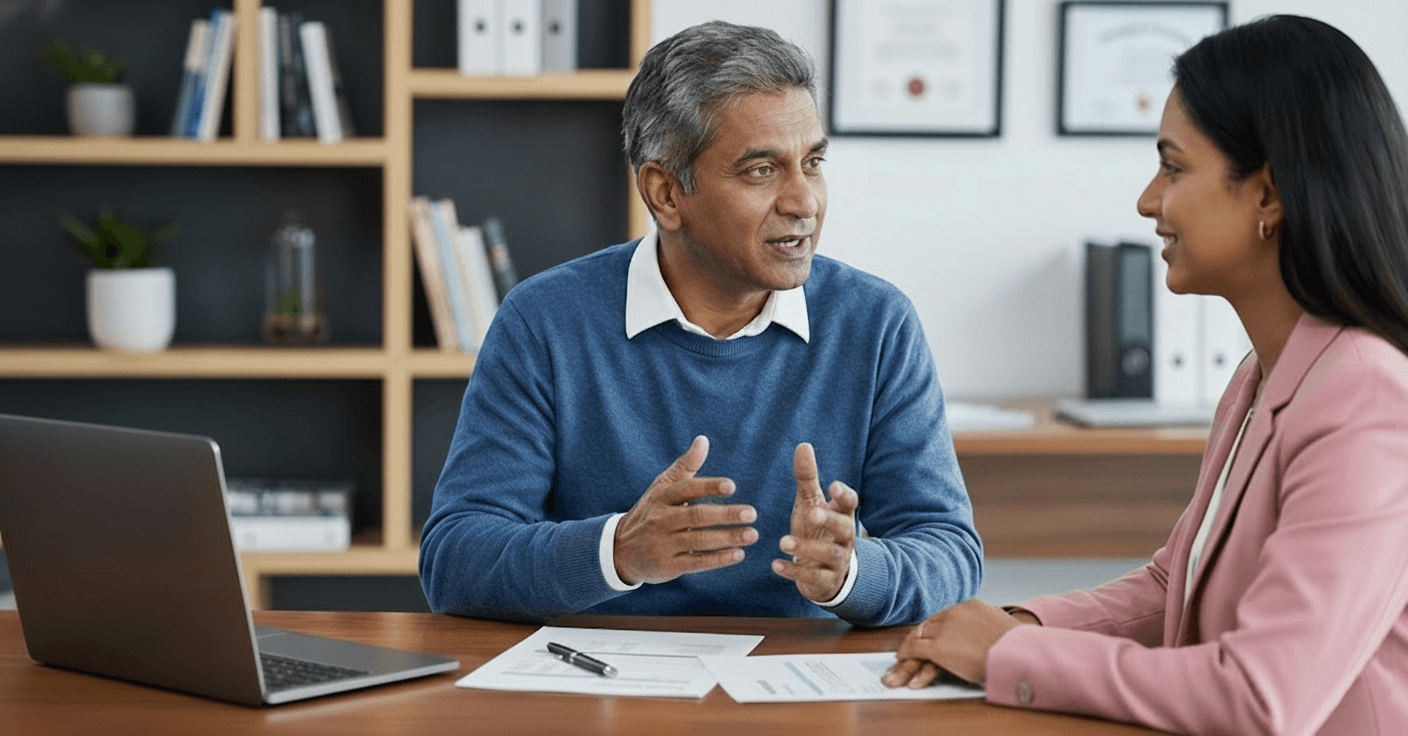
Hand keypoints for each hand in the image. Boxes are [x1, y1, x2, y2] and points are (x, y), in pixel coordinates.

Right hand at [613, 436, 757, 585]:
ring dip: (727, 538)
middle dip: (725, 515)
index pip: (687, 490)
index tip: (731, 486)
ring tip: (752, 534)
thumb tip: (703, 440)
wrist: (620, 549)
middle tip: (752, 513)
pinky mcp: (668, 566)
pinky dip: (718, 559)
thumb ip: (685, 466)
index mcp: (662, 497)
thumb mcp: (662, 487)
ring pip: (699, 540)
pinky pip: (696, 562)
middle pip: (696, 516)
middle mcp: (662, 520)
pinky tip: (739, 555)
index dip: (709, 487)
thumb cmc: (651, 512)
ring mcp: (664, 544)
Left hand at [771, 442, 858, 602]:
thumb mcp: (810, 503)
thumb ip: (807, 477)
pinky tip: (775, 564)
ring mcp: (837, 561)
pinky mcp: (825, 581)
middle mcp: (844, 538)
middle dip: (829, 520)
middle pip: (844, 528)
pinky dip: (794, 571)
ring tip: (782, 541)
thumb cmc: (817, 529)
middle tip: (811, 513)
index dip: (844, 495)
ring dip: (807, 548)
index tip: (832, 486)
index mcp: (842, 516)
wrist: (825, 572)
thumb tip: (803, 445)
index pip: (850, 503)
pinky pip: (813, 577)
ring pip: (829, 555)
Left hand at [881, 600, 1032, 687]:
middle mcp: (955, 614)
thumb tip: (991, 638)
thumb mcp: (1002, 629)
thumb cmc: (1018, 647)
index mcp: (970, 606)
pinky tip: (901, 660)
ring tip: (901, 657)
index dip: (933, 628)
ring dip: (908, 649)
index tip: (927, 635)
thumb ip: (989, 629)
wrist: (1019, 653)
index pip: (944, 616)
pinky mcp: (939, 647)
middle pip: (928, 625)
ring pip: (918, 637)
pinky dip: (906, 655)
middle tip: (908, 647)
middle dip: (918, 637)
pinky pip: (915, 650)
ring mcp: (945, 630)